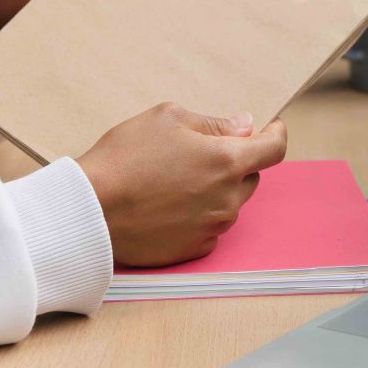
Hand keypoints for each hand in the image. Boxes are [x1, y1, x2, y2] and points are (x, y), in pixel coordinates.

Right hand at [75, 103, 288, 267]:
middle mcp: (227, 199)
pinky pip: (210, 226)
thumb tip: (244, 128)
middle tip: (200, 153)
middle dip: (234, 161)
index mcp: (226, 162)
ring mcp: (212, 227)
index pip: (274, 149)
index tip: (271, 128)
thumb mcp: (167, 119)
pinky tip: (169, 204)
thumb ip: (213, 124)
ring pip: (229, 202)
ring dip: (215, 188)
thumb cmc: (125, 158)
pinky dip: (199, 214)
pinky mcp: (194, 248)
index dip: (276, 134)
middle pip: (250, 176)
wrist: (91, 209)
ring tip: (175, 179)